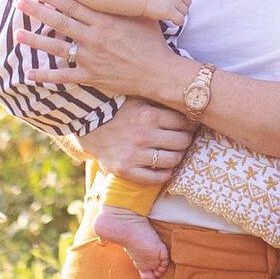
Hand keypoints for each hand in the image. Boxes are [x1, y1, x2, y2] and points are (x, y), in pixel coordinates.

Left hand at [18, 0, 181, 102]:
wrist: (158, 73)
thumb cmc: (151, 43)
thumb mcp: (142, 15)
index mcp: (104, 21)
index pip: (74, 5)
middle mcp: (94, 38)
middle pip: (60, 22)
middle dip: (38, 12)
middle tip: (20, 3)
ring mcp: (91, 58)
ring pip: (57, 48)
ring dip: (36, 41)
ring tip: (17, 34)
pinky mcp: (91, 76)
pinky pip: (64, 76)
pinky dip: (46, 76)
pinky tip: (29, 74)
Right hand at [80, 100, 196, 178]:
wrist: (88, 126)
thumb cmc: (119, 111)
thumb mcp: (139, 100)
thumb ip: (161, 104)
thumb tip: (191, 106)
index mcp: (148, 114)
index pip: (184, 123)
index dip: (190, 125)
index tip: (189, 126)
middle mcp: (142, 135)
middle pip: (182, 142)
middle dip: (186, 141)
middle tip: (183, 140)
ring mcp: (133, 154)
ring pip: (172, 160)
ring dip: (177, 157)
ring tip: (174, 152)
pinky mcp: (125, 170)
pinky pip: (155, 178)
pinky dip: (165, 174)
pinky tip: (163, 167)